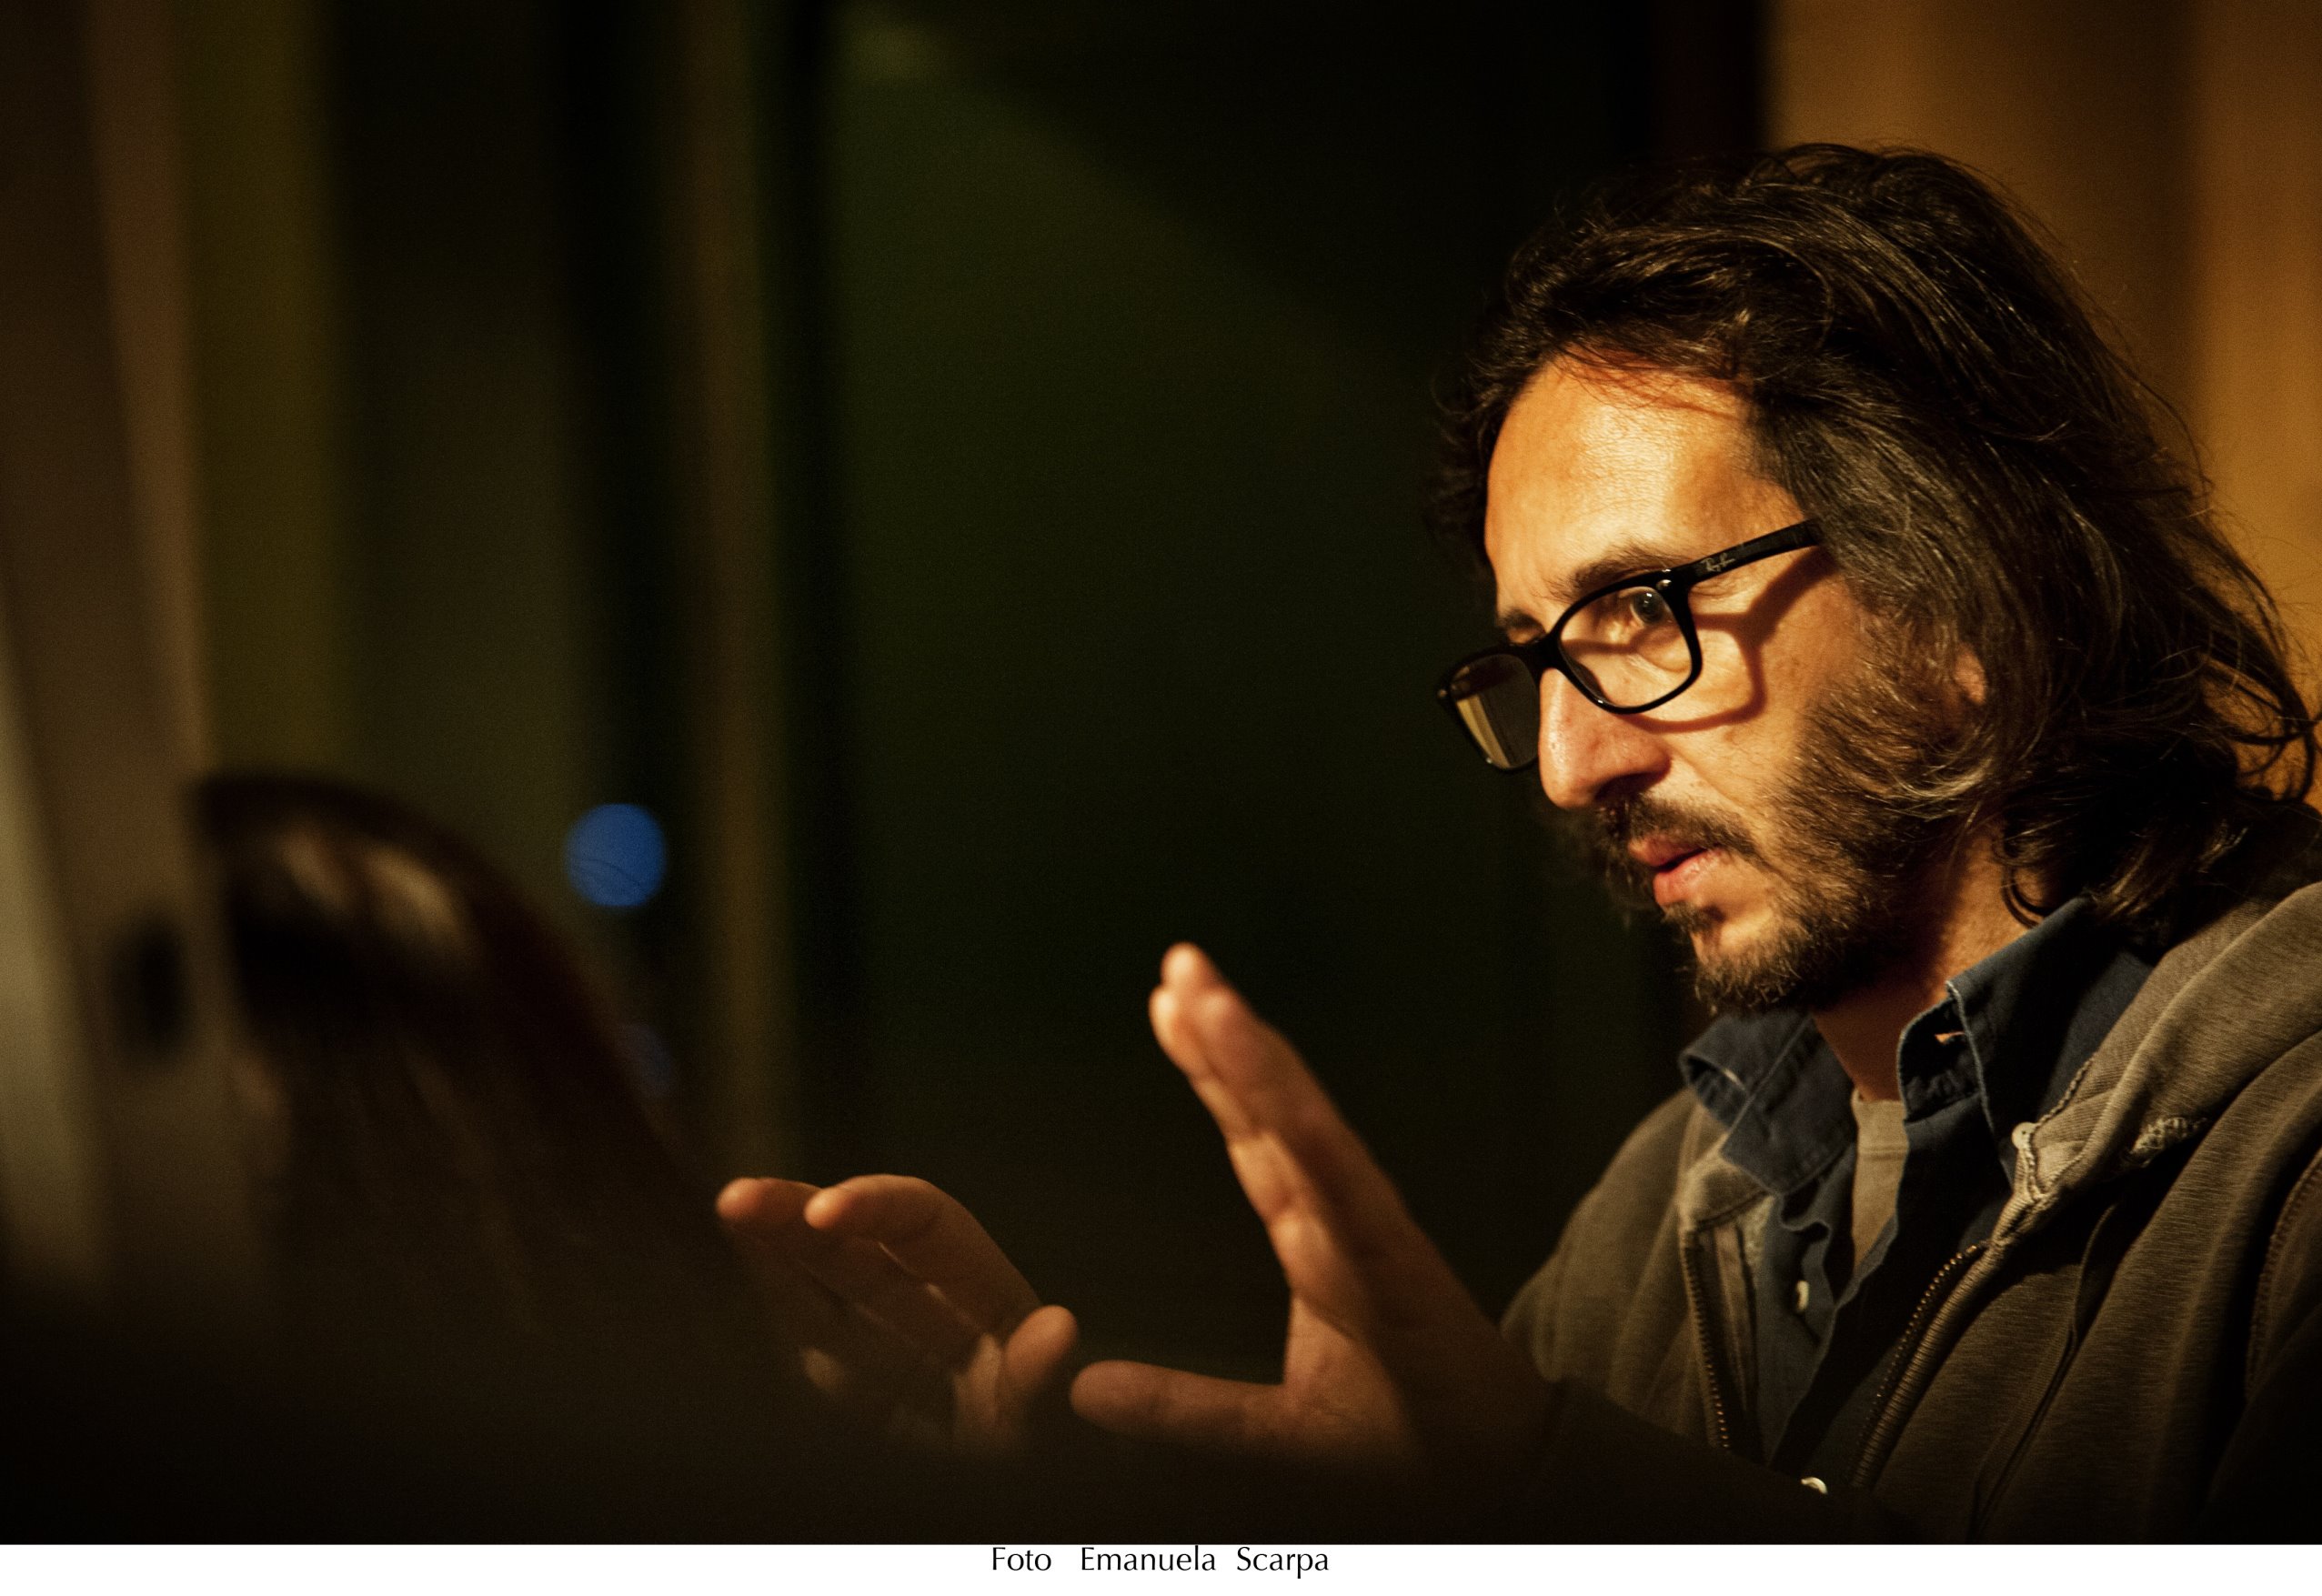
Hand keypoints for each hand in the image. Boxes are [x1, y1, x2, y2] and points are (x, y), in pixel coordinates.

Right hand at [718, 1173, 1078, 1456]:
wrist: (1022, 1520)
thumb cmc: (1054, 1458)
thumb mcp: (1056, 1424)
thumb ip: (1045, 1381)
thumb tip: (1056, 1330)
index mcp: (981, 1292)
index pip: (921, 1222)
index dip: (873, 1207)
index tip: (826, 1213)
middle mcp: (921, 1307)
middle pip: (849, 1243)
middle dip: (793, 1214)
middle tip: (736, 1201)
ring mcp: (873, 1350)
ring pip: (808, 1286)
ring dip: (762, 1251)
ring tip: (719, 1213)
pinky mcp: (841, 1396)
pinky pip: (795, 1343)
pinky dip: (752, 1313)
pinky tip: (710, 1286)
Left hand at [1069, 944, 1549, 1498]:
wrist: (1496, 1487)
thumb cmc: (1403, 1443)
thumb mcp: (1271, 1435)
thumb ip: (1184, 1408)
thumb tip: (1087, 1391)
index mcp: (1316, 1242)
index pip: (1254, 1134)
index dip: (1212, 1066)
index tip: (1168, 1000)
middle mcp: (1342, 1223)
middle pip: (1277, 1112)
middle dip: (1229, 1034)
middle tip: (1180, 962)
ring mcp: (1374, 1241)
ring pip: (1311, 1137)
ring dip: (1262, 1067)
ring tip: (1214, 1005)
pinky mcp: (1404, 1277)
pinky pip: (1355, 1201)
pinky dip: (1318, 1145)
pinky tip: (1281, 1102)